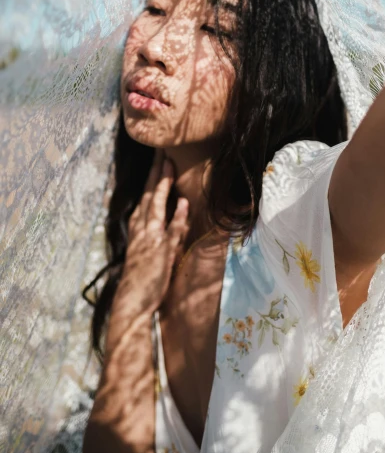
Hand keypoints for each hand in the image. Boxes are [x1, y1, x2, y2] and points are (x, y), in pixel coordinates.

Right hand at [120, 149, 188, 311]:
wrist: (132, 303)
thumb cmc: (141, 278)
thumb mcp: (148, 249)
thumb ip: (161, 231)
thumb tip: (176, 214)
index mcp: (138, 227)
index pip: (147, 195)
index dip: (154, 177)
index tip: (160, 158)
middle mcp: (142, 229)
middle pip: (149, 194)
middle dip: (156, 171)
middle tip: (162, 150)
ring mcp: (150, 239)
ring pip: (156, 206)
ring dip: (163, 185)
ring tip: (169, 164)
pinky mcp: (160, 252)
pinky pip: (170, 232)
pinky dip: (177, 217)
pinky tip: (183, 203)